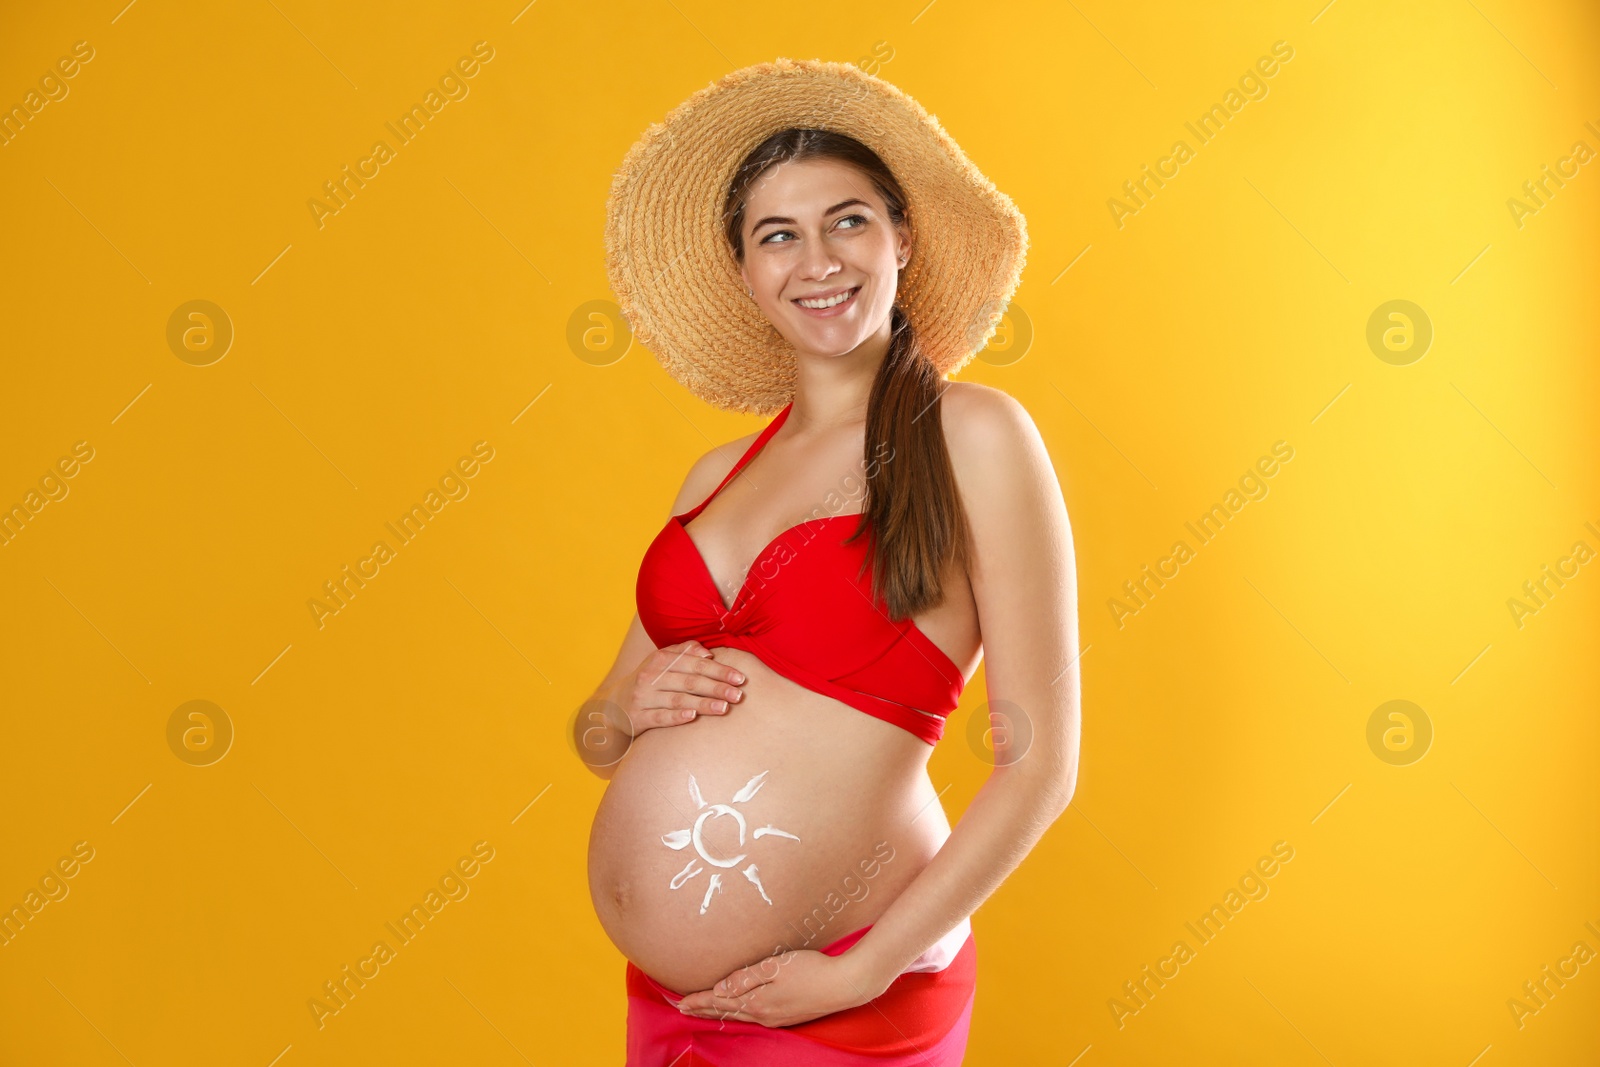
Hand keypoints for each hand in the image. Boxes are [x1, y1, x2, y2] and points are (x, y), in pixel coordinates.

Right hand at [614, 641, 745, 736]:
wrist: (612, 705)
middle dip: (716, 687)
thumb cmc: (648, 682)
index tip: (739, 677)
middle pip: (689, 681)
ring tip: (724, 708)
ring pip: (677, 700)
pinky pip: (659, 717)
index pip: (695, 663)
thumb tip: (708, 652)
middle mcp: (650, 676)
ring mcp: (643, 697)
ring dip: (703, 704)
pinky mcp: (637, 718)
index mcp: (660, 660)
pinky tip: (693, 717)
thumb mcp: (661, 663)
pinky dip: (676, 717)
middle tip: (738, 695)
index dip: (718, 670)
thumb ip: (684, 653)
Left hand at [674, 947, 881, 1027]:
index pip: (720, 1002)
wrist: (844, 985)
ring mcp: (776, 1018)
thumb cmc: (811, 970)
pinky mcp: (787, 1016)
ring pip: (739, 1016)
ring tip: (703, 1012)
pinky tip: (738, 1012)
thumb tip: (720, 989)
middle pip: (725, 1012)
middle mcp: (763, 1014)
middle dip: (702, 1010)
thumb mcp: (775, 967)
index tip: (679, 1003)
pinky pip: (753, 1017)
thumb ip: (746, 978)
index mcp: (757, 1001)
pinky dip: (737, 1014)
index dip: (699, 1001)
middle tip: (682, 1010)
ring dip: (718, 1013)